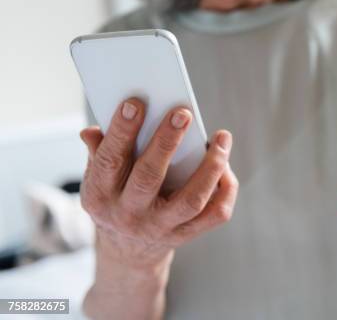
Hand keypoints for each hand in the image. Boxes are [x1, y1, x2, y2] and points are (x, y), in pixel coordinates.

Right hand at [79, 98, 237, 318]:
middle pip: (149, 177)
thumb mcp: (98, 180)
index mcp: (100, 196)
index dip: (121, 132)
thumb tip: (92, 131)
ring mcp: (160, 228)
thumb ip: (99, 152)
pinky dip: (226, 190)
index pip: (110, 161)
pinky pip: (214, 215)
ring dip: (210, 167)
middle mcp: (129, 215)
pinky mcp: (186, 234)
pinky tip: (227, 168)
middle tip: (183, 113)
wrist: (128, 250)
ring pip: (191, 199)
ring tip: (221, 139)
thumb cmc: (116, 199)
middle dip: (166, 142)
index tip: (135, 103)